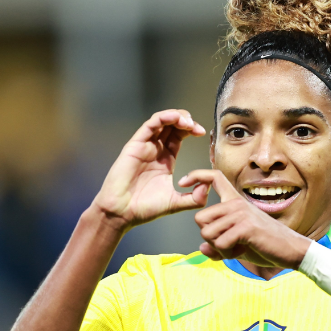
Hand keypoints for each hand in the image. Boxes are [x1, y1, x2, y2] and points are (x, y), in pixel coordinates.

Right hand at [91, 110, 207, 231]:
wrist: (122, 213)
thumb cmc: (143, 208)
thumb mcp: (176, 203)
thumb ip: (194, 198)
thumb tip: (208, 187)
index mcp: (165, 160)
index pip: (179, 136)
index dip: (192, 130)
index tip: (202, 134)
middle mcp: (155, 150)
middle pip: (172, 125)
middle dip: (187, 121)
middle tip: (197, 128)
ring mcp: (144, 146)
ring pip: (161, 121)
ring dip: (177, 116)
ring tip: (188, 122)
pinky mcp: (135, 145)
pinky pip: (149, 125)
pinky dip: (163, 118)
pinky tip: (175, 118)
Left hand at [180, 169, 311, 268]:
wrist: (291, 250)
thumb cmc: (263, 245)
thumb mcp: (236, 244)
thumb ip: (218, 245)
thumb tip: (203, 248)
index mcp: (235, 201)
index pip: (214, 177)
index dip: (196, 175)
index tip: (183, 181)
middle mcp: (236, 203)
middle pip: (199, 218)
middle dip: (209, 237)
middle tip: (227, 243)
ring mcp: (241, 213)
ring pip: (207, 233)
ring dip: (219, 247)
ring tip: (237, 247)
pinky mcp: (246, 227)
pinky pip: (220, 243)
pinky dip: (227, 253)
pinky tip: (242, 250)